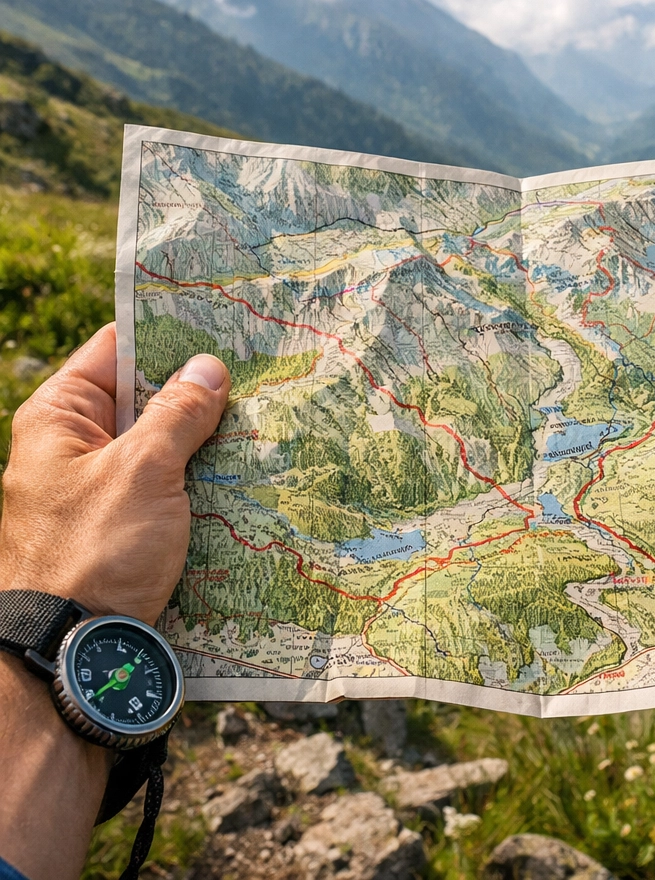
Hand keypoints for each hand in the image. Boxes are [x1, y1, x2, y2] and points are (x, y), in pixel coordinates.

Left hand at [0, 323, 227, 879]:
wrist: (76, 656)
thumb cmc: (96, 551)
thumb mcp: (143, 470)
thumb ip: (178, 413)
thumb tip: (209, 366)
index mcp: (60, 418)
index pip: (117, 350)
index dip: (168, 332)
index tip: (224, 321)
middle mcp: (78, 447)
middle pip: (146, 397)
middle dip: (200, 387)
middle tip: (262, 368)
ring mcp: (106, 488)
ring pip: (167, 444)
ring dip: (210, 436)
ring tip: (270, 414)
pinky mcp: (131, 526)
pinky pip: (174, 485)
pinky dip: (207, 476)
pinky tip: (253, 468)